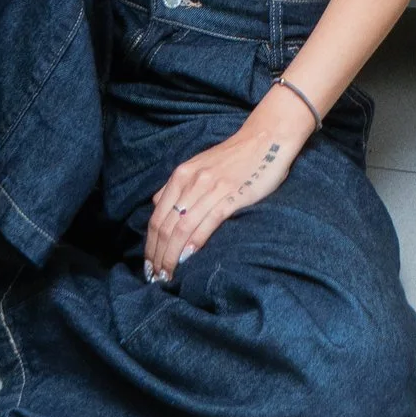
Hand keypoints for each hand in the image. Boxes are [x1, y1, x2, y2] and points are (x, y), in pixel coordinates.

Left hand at [142, 85, 317, 279]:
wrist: (266, 139)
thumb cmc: (233, 156)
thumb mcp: (198, 165)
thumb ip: (177, 185)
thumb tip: (157, 204)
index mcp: (181, 176)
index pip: (156, 218)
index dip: (150, 245)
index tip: (149, 266)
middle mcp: (191, 182)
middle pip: (165, 226)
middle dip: (158, 256)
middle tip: (157, 278)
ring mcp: (211, 188)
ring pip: (181, 228)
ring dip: (172, 255)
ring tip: (169, 276)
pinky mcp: (232, 195)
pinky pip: (208, 222)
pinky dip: (195, 242)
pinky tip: (189, 258)